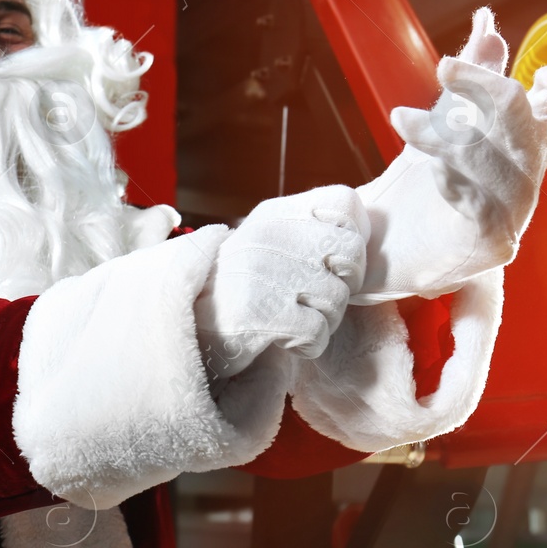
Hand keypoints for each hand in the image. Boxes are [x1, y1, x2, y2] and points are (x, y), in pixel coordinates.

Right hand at [194, 186, 368, 378]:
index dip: (355, 235)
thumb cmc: (238, 287)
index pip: (345, 202)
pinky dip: (309, 345)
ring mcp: (262, 273)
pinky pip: (318, 333)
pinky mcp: (258, 314)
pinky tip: (288, 341)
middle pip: (351, 253)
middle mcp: (269, 235)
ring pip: (338, 299)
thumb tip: (362, 235)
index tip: (336, 260)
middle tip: (318, 297)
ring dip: (326, 320)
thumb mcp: (267, 243)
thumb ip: (307, 231)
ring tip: (297, 320)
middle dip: (346, 284)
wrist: (184, 323)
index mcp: (276, 213)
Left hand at [354, 7, 546, 302]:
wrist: (383, 249)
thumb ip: (471, 71)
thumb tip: (486, 20)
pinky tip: (433, 169)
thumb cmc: (422, 185)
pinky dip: (455, 177)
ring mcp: (512, 212)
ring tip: (402, 119)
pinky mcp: (491, 244)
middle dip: (485, 87)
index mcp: (521, 142)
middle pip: (522, 121)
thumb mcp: (444, 119)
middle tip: (445, 66)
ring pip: (495, 159)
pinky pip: (480, 202)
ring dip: (447, 133)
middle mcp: (525, 175)